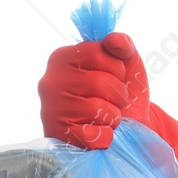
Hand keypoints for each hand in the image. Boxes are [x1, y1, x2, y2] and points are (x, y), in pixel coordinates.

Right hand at [38, 32, 177, 177]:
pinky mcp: (57, 136)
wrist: (127, 127)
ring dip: (113, 117)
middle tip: (112, 100)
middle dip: (118, 95)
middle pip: (101, 83)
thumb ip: (123, 45)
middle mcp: (50, 81)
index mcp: (63, 57)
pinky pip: (94, 136)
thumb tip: (114, 40)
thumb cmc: (121, 91)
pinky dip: (105, 137)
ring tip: (105, 116)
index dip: (117, 67)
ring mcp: (50, 110)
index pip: (98, 53)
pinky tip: (97, 131)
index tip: (114, 75)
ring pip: (99, 110)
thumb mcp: (127, 63)